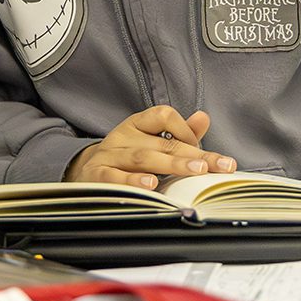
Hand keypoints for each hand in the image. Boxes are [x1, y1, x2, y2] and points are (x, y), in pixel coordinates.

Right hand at [63, 106, 235, 187]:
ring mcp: (110, 155)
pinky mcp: (97, 174)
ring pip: (142, 158)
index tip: (203, 151)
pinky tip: (151, 185)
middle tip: (214, 165)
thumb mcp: (150, 141)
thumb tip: (204, 117)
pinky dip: (133, 181)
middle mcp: (123, 136)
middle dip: (191, 154)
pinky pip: (115, 176)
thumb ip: (179, 132)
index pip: (163, 115)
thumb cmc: (127, 157)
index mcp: (137, 124)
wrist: (85, 172)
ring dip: (171, 164)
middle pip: (161, 143)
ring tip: (195, 171)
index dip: (185, 130)